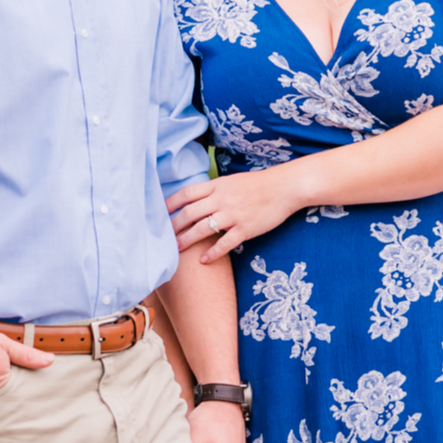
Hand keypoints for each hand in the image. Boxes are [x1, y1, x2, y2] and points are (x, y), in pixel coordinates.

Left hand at [167, 168, 299, 261]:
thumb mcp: (232, 181)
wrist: (284, 188)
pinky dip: (213, 253)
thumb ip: (214, 190)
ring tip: (176, 249)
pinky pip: (225, 243)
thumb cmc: (258, 185)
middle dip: (174, 226)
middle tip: (163, 237)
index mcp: (218, 186)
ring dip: (187, 240)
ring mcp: (234, 214)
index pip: (186, 193)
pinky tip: (204, 260)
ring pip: (203, 228)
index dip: (170, 204)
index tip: (158, 213)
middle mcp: (222, 199)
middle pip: (190, 212)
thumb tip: (194, 200)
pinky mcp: (246, 228)